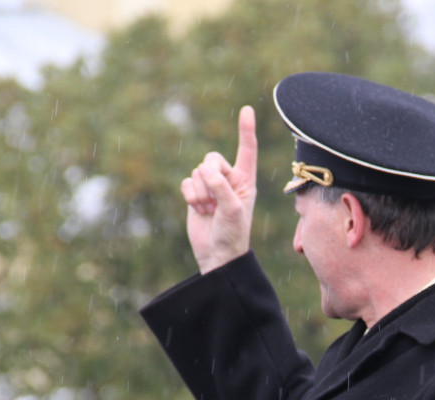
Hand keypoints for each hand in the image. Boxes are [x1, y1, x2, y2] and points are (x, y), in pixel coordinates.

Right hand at [181, 106, 258, 273]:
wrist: (217, 254)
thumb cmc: (232, 233)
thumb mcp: (232, 209)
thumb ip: (221, 186)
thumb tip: (204, 170)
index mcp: (245, 180)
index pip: (247, 150)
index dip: (246, 131)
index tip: (247, 110)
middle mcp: (228, 179)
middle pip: (212, 159)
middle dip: (209, 177)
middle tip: (215, 200)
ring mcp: (210, 186)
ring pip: (198, 172)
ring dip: (201, 193)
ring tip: (209, 210)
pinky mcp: (194, 193)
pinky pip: (186, 182)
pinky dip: (190, 196)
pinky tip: (199, 210)